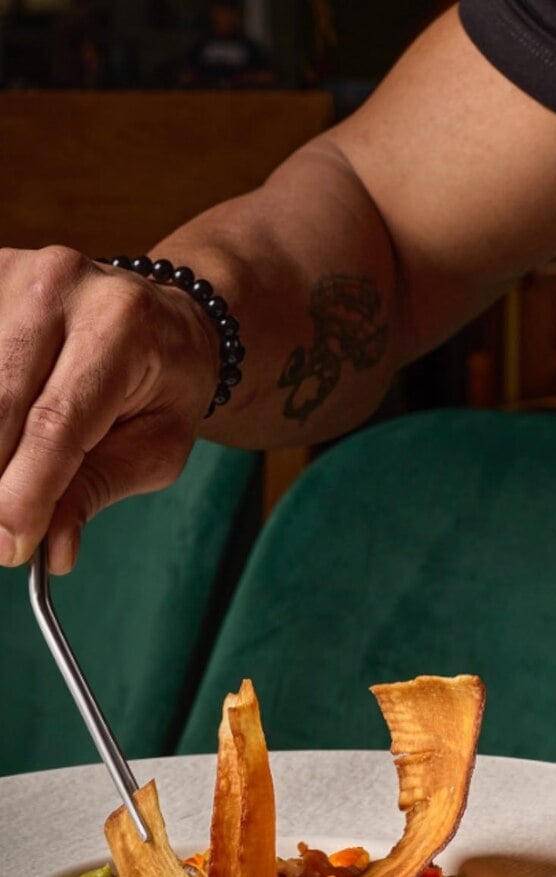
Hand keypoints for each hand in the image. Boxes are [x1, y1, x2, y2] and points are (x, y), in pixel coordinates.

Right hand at [0, 247, 218, 573]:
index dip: (23, 493)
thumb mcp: (158, 445)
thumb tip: (49, 551)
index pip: (55, 424)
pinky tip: (6, 442)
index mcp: (121, 325)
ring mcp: (13, 274)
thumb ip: (98, 490)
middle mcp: (60, 286)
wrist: (167, 314)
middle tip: (2, 537)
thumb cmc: (166, 385)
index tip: (8, 547)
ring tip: (12, 487)